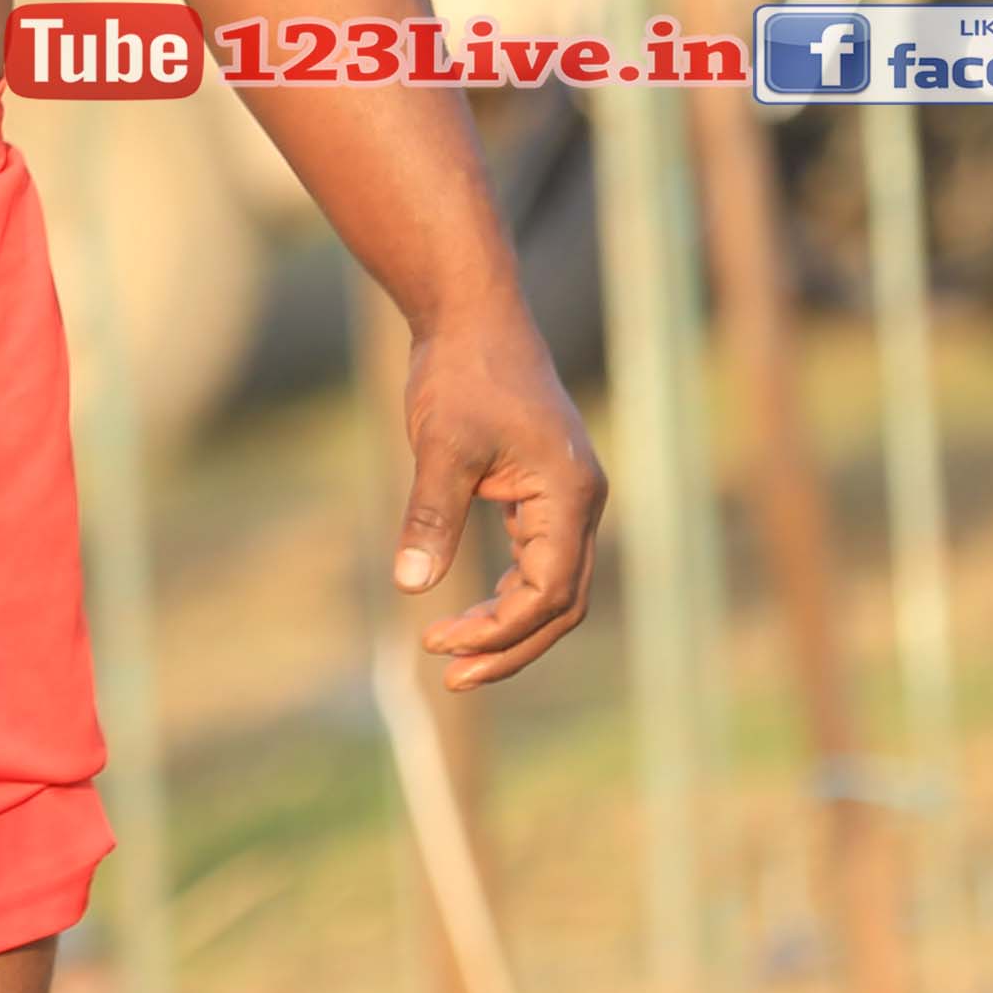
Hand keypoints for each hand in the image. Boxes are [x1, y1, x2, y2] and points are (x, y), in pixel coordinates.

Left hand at [390, 311, 600, 687]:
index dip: (500, 630)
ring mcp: (567, 499)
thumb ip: (431, 516)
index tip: (440, 645)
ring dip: (507, 627)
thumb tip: (410, 586)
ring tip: (449, 653)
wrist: (471, 316)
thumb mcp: (440, 446)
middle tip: (449, 676)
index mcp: (570, 494)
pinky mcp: (544, 493)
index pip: (550, 592)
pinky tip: (465, 611)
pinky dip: (506, 595)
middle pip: (562, 604)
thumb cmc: (461, 372)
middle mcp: (581, 502)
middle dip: (508, 645)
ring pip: (553, 589)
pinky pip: (537, 563)